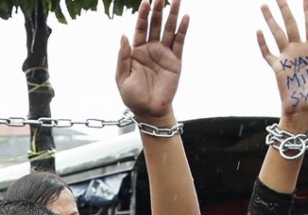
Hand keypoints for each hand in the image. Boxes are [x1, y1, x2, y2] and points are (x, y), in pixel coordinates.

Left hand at [115, 0, 187, 124]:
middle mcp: (151, 49)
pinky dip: (183, 30)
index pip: (140, 28)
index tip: (145, 1)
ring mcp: (164, 54)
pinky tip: (185, 18)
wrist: (149, 111)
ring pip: (169, 30)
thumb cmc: (133, 97)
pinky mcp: (175, 61)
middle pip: (156, 25)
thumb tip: (123, 35)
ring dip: (173, 15)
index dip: (142, 15)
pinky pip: (179, 43)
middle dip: (158, 10)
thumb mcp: (122, 78)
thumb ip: (123, 57)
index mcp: (137, 52)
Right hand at [256, 0, 307, 130]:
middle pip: (290, 25)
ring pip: (277, 35)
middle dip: (285, 9)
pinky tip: (258, 32)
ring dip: (270, 21)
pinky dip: (263, 44)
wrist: (304, 112)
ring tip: (264, 6)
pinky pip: (268, 54)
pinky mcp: (277, 69)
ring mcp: (286, 59)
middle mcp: (298, 51)